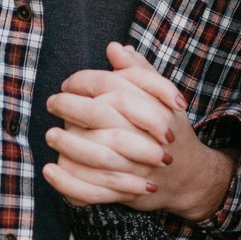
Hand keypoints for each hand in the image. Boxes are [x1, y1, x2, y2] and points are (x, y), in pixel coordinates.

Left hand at [41, 42, 236, 222]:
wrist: (190, 176)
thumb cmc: (169, 130)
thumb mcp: (162, 97)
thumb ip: (139, 72)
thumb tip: (115, 47)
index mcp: (155, 109)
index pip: (114, 87)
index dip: (85, 82)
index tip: (68, 84)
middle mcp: (147, 137)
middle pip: (103, 117)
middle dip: (72, 108)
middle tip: (52, 103)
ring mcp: (139, 167)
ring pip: (98, 155)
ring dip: (68, 144)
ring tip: (50, 135)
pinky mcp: (129, 192)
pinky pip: (94, 191)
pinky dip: (69, 183)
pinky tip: (50, 170)